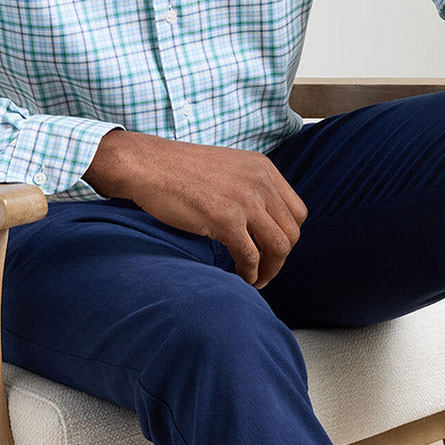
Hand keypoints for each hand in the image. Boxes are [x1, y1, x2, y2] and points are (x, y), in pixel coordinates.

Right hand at [84, 129, 307, 288]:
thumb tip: (261, 219)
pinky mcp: (226, 220)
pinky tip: (240, 276)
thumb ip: (249, 185)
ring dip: (269, 270)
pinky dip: (249, 273)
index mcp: (263, 168)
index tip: (272, 248)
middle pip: (291, 232)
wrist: (147, 164)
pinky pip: (251, 257)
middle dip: (280, 257)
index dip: (288, 235)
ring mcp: (245, 201)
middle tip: (265, 269)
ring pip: (278, 248)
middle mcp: (260, 182)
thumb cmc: (178, 168)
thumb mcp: (227, 166)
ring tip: (255, 279)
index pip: (298, 211)